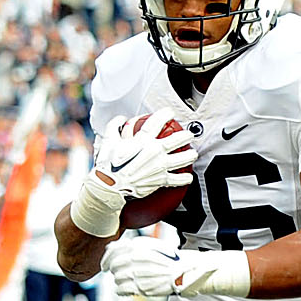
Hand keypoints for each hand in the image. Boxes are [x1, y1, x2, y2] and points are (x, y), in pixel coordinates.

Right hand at [70, 111, 197, 237]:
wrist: (109, 187)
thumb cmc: (107, 165)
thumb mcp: (108, 141)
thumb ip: (114, 126)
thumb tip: (121, 119)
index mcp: (143, 140)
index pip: (158, 121)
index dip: (166, 114)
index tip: (169, 113)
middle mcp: (155, 151)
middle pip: (179, 139)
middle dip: (186, 135)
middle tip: (188, 134)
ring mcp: (160, 167)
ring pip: (184, 158)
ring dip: (190, 154)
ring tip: (193, 153)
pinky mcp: (161, 180)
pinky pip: (178, 179)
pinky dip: (184, 178)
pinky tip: (188, 177)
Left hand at [102, 238, 251, 298]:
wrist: (189, 272)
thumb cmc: (172, 260)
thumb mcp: (154, 247)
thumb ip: (134, 248)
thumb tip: (111, 248)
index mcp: (140, 245)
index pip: (113, 249)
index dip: (106, 258)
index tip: (104, 264)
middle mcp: (138, 257)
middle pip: (113, 264)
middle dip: (111, 270)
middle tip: (113, 273)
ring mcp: (139, 272)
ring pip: (116, 277)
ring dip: (119, 281)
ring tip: (128, 281)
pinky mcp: (142, 286)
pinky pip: (122, 289)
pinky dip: (122, 290)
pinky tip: (128, 289)